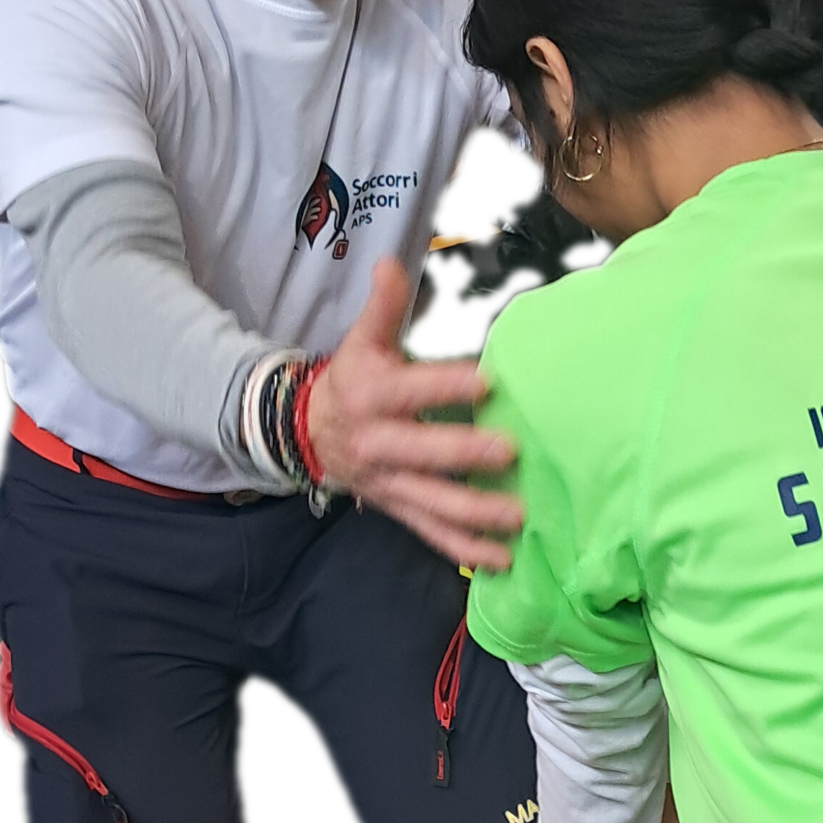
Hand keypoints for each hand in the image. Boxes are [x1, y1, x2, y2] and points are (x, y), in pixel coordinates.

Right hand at [306, 260, 524, 570]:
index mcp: (371, 397)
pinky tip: (503, 559)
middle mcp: (379, 445)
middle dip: (464, 454)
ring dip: (474, 513)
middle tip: (509, 451)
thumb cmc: (351, 382)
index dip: (446, 386)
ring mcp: (390, 484)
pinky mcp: (399, 510)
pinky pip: (432, 534)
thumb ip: (381, 307)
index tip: (486, 381)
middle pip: (422, 453)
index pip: (411, 390)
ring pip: (432, 503)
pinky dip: (465, 550)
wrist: (305, 434)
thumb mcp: (359, 341)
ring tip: (518, 516)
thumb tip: (389, 262)